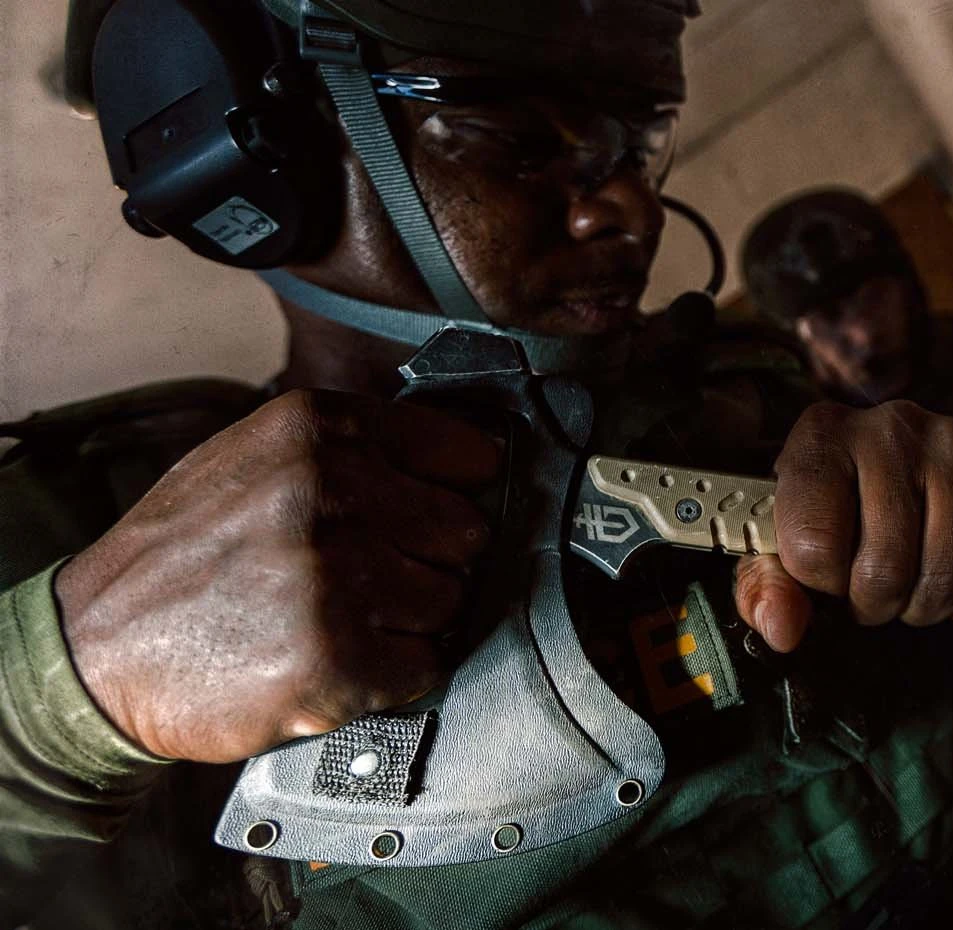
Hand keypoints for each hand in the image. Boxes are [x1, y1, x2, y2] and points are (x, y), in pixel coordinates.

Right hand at [54, 389, 500, 762]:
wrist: (95, 652)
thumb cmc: (189, 556)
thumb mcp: (256, 461)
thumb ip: (354, 451)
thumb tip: (471, 463)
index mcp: (317, 430)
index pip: (468, 456)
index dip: (452, 496)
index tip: (429, 517)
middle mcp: (328, 492)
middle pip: (464, 534)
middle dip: (426, 563)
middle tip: (361, 582)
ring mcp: (332, 577)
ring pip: (450, 601)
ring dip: (406, 622)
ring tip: (333, 620)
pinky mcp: (335, 660)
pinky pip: (425, 665)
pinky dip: (390, 675)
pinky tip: (334, 662)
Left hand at [734, 400, 952, 651]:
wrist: (895, 465)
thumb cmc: (832, 512)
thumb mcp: (781, 544)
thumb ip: (765, 588)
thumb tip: (784, 631)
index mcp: (820, 438)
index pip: (815, 547)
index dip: (823, 583)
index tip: (829, 571)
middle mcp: (888, 426)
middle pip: (885, 569)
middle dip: (878, 604)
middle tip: (875, 590)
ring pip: (944, 575)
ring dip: (926, 606)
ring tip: (912, 586)